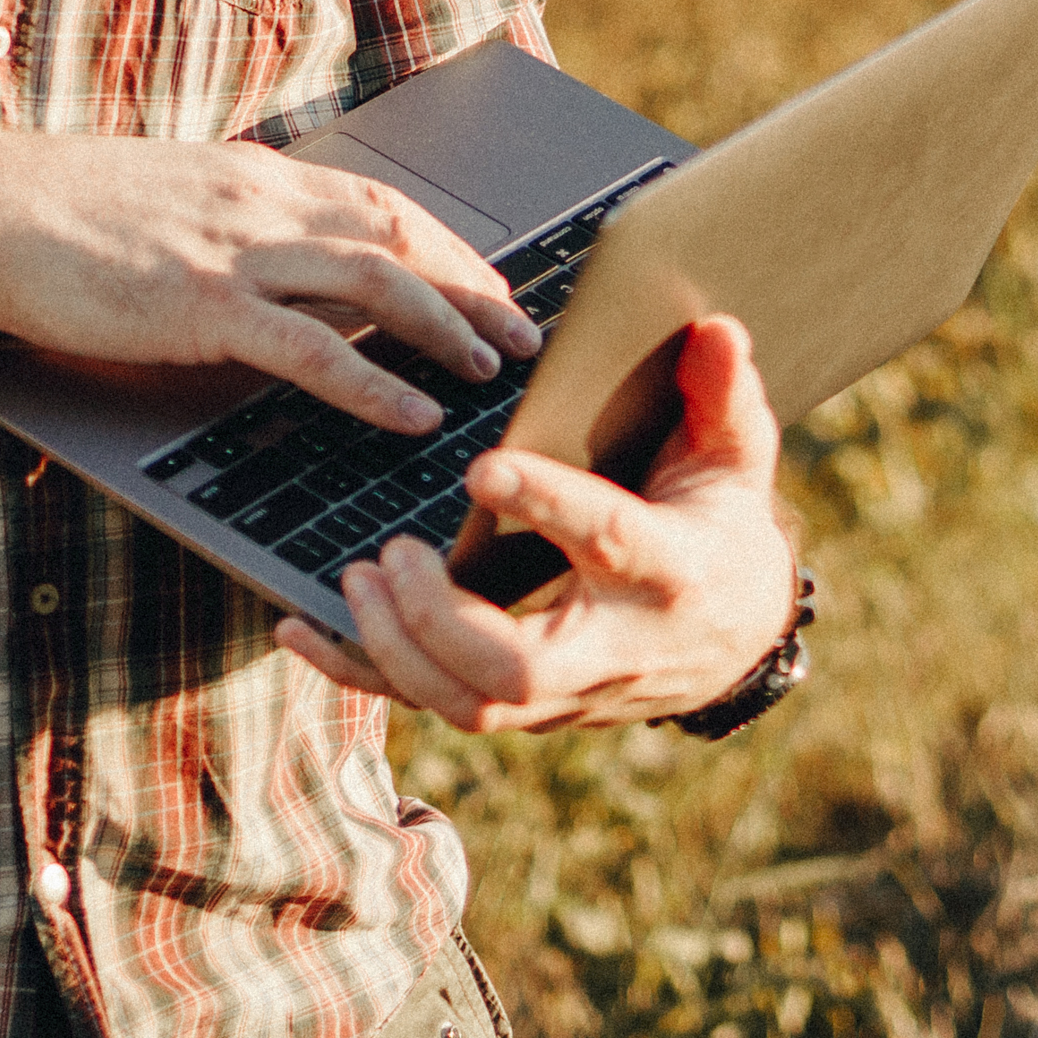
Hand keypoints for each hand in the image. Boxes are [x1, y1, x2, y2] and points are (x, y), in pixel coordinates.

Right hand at [0, 129, 530, 433]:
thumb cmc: (65, 213)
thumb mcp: (173, 197)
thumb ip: (236, 220)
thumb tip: (284, 250)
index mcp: (259, 177)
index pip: (385, 204)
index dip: (451, 246)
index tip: (494, 283)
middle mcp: (265, 203)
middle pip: (404, 235)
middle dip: (476, 284)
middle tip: (526, 332)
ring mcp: (237, 253)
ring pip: (380, 282)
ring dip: (449, 326)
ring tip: (492, 370)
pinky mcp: (202, 308)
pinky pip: (314, 349)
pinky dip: (378, 382)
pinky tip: (416, 412)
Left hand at [279, 310, 800, 732]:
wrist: (736, 638)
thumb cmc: (721, 528)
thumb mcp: (737, 457)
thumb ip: (724, 395)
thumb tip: (716, 328)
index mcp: (667, 569)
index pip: (607, 540)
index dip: (548, 505)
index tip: (484, 467)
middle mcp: (611, 647)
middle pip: (516, 668)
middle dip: (439, 620)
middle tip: (393, 552)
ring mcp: (563, 693)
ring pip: (469, 705)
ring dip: (396, 649)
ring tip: (355, 575)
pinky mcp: (522, 709)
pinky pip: (432, 706)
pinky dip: (360, 672)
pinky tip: (300, 629)